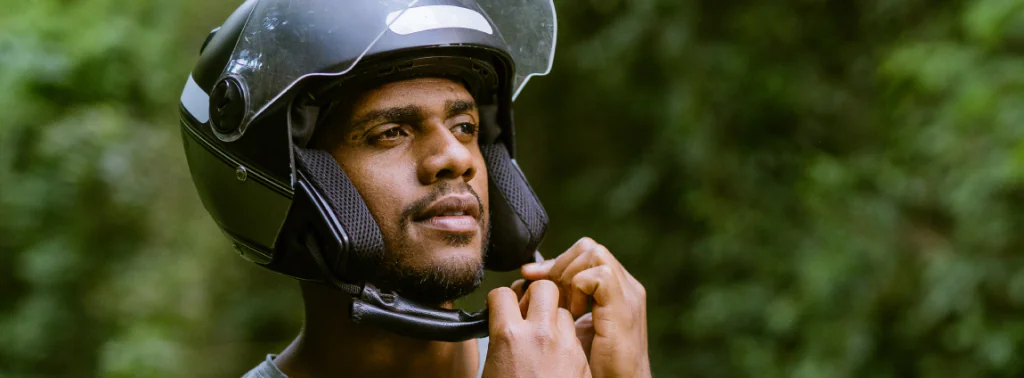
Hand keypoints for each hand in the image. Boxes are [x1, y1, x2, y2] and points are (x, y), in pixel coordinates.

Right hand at [482, 280, 591, 377]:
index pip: (502, 293)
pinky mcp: (581, 359)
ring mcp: (565, 345)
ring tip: (544, 337)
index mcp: (509, 336)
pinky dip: (566, 338)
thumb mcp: (491, 369)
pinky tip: (556, 355)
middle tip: (529, 313)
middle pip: (544, 288)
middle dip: (535, 296)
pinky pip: (575, 334)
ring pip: (564, 309)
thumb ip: (498, 340)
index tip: (502, 310)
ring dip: (554, 317)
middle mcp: (540, 334)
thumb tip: (501, 324)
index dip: (500, 301)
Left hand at [520, 237, 649, 377]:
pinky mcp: (624, 305)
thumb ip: (562, 301)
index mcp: (616, 289)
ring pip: (593, 253)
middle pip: (587, 247)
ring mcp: (628, 294)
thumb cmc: (595, 363)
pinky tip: (574, 313)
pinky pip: (598, 275)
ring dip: (568, 275)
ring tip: (563, 304)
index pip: (583, 254)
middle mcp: (626, 286)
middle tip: (546, 292)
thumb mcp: (573, 325)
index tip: (530, 276)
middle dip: (559, 264)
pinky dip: (579, 289)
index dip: (555, 262)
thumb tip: (529, 278)